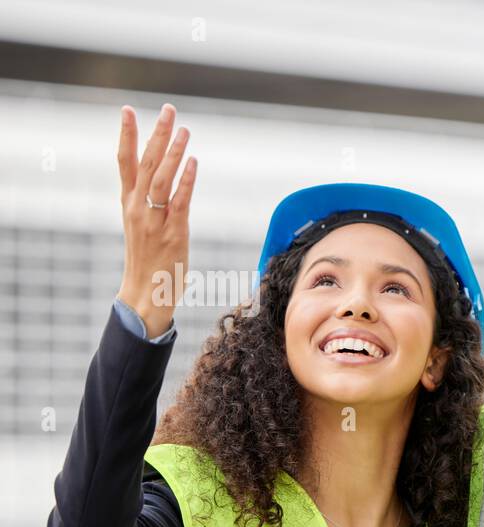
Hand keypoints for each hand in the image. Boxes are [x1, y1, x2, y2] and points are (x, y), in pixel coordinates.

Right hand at [116, 103, 196, 337]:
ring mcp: (154, 220)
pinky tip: (192, 162)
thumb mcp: (140, 224)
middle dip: (156, 134)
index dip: (127, 135)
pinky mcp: (173, 233)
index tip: (128, 110)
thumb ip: (147, 200)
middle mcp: (138, 208)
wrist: (144, 294)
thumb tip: (160, 177)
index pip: (124, 162)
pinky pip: (179, 201)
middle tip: (167, 110)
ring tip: (183, 129)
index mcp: (129, 203)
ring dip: (173, 152)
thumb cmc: (147, 260)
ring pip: (162, 178)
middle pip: (146, 163)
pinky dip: (186, 180)